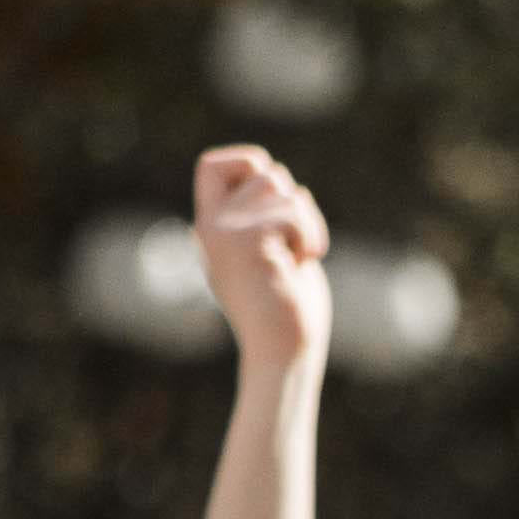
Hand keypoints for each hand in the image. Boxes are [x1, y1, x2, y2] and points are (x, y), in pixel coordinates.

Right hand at [192, 144, 332, 371]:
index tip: (273, 197)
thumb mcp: (265, 252)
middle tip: (292, 248)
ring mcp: (223, 233)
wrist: (283, 355)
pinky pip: (292, 211)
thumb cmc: (286, 311)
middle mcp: (209, 228)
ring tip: (296, 259)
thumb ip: (259, 215)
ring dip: (305, 221)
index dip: (248, 164)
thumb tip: (271, 177)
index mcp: (211, 230)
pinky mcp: (246, 241)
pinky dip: (309, 236)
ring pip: (279, 185)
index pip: (212, 165)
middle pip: (263, 170)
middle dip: (293, 202)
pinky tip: (299, 266)